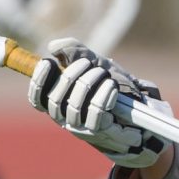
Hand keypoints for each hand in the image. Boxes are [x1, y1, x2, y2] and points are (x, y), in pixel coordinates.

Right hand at [27, 38, 171, 167]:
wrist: (141, 106)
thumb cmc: (113, 86)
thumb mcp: (95, 64)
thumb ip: (76, 53)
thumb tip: (53, 46)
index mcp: (60, 104)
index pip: (37, 99)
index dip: (38, 81)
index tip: (48, 62)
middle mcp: (66, 118)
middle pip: (55, 98)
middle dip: (72, 74)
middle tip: (90, 62)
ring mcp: (82, 127)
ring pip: (75, 104)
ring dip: (90, 82)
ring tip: (104, 73)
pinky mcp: (101, 131)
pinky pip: (96, 112)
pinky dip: (103, 94)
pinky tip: (112, 86)